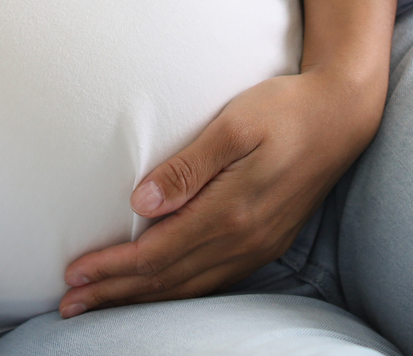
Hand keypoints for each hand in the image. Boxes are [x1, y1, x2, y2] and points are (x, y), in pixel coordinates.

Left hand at [58, 63, 386, 316]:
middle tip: (70, 304)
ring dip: (141, 297)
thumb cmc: (284, 108)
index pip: (156, 253)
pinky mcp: (267, 242)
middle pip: (167, 279)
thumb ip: (188, 166)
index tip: (73, 274)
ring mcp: (258, 245)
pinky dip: (177, 291)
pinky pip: (213, 281)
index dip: (112, 267)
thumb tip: (141, 202)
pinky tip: (159, 291)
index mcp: (231, 211)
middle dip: (115, 293)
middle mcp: (244, 239)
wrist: (342, 114)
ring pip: (189, 286)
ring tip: (102, 303)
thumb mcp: (234, 125)